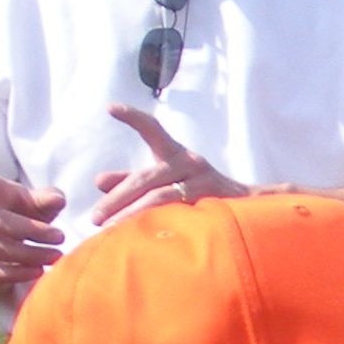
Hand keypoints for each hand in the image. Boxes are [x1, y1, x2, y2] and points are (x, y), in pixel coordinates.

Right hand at [0, 159, 65, 294]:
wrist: (2, 244)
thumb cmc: (23, 215)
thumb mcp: (35, 203)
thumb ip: (46, 200)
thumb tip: (58, 199)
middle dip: (31, 231)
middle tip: (61, 236)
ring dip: (30, 255)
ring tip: (56, 255)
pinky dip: (18, 274)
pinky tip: (39, 271)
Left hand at [91, 105, 249, 224]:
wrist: (248, 207)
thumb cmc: (199, 191)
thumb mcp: (164, 181)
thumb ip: (131, 180)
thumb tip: (98, 181)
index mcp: (175, 154)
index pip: (152, 130)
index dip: (132, 117)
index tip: (110, 108)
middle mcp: (189, 162)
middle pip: (145, 178)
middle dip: (117, 199)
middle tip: (95, 218)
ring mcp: (203, 182)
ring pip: (159, 197)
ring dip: (131, 213)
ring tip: (110, 228)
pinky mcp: (214, 203)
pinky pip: (179, 213)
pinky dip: (158, 223)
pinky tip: (142, 235)